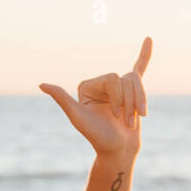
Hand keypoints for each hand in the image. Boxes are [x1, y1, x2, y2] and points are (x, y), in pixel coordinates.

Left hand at [39, 37, 151, 157]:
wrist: (118, 150)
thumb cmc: (98, 137)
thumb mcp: (78, 118)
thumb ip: (62, 99)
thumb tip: (41, 84)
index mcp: (88, 86)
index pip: (113, 78)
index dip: (118, 97)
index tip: (114, 116)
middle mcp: (102, 84)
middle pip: (126, 80)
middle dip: (130, 102)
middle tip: (126, 121)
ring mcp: (118, 88)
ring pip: (137, 81)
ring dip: (140, 102)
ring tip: (135, 120)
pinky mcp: (132, 92)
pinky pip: (139, 69)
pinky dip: (145, 55)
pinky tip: (149, 39)